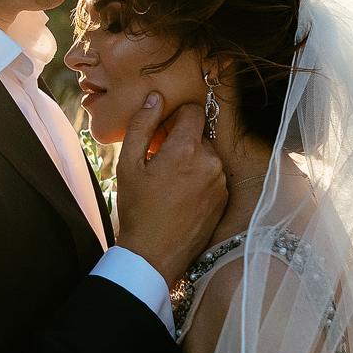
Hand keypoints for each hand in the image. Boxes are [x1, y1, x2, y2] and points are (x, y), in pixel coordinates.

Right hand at [113, 92, 227, 282]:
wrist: (154, 255)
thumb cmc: (137, 209)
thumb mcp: (128, 164)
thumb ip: (142, 125)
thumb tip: (156, 97)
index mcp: (187, 150)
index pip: (193, 112)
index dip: (175, 118)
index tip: (160, 134)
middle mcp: (211, 162)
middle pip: (199, 135)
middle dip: (180, 141)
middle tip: (158, 162)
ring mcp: (220, 182)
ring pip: (206, 155)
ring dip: (190, 160)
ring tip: (168, 183)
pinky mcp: (224, 199)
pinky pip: (212, 176)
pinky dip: (198, 179)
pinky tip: (180, 196)